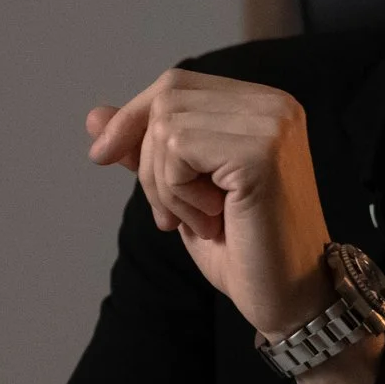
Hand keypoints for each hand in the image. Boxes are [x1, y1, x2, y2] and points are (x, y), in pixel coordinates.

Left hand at [86, 69, 333, 338]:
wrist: (290, 297)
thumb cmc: (245, 249)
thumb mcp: (183, 192)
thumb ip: (147, 150)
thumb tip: (94, 116)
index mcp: (263, 106)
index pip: (175, 86)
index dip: (131, 118)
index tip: (100, 155)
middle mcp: (275, 105)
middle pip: (166, 100)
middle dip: (148, 161)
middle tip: (171, 215)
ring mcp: (272, 124)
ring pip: (167, 126)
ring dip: (165, 185)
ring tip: (200, 221)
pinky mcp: (262, 151)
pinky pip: (179, 150)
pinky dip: (179, 193)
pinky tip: (213, 220)